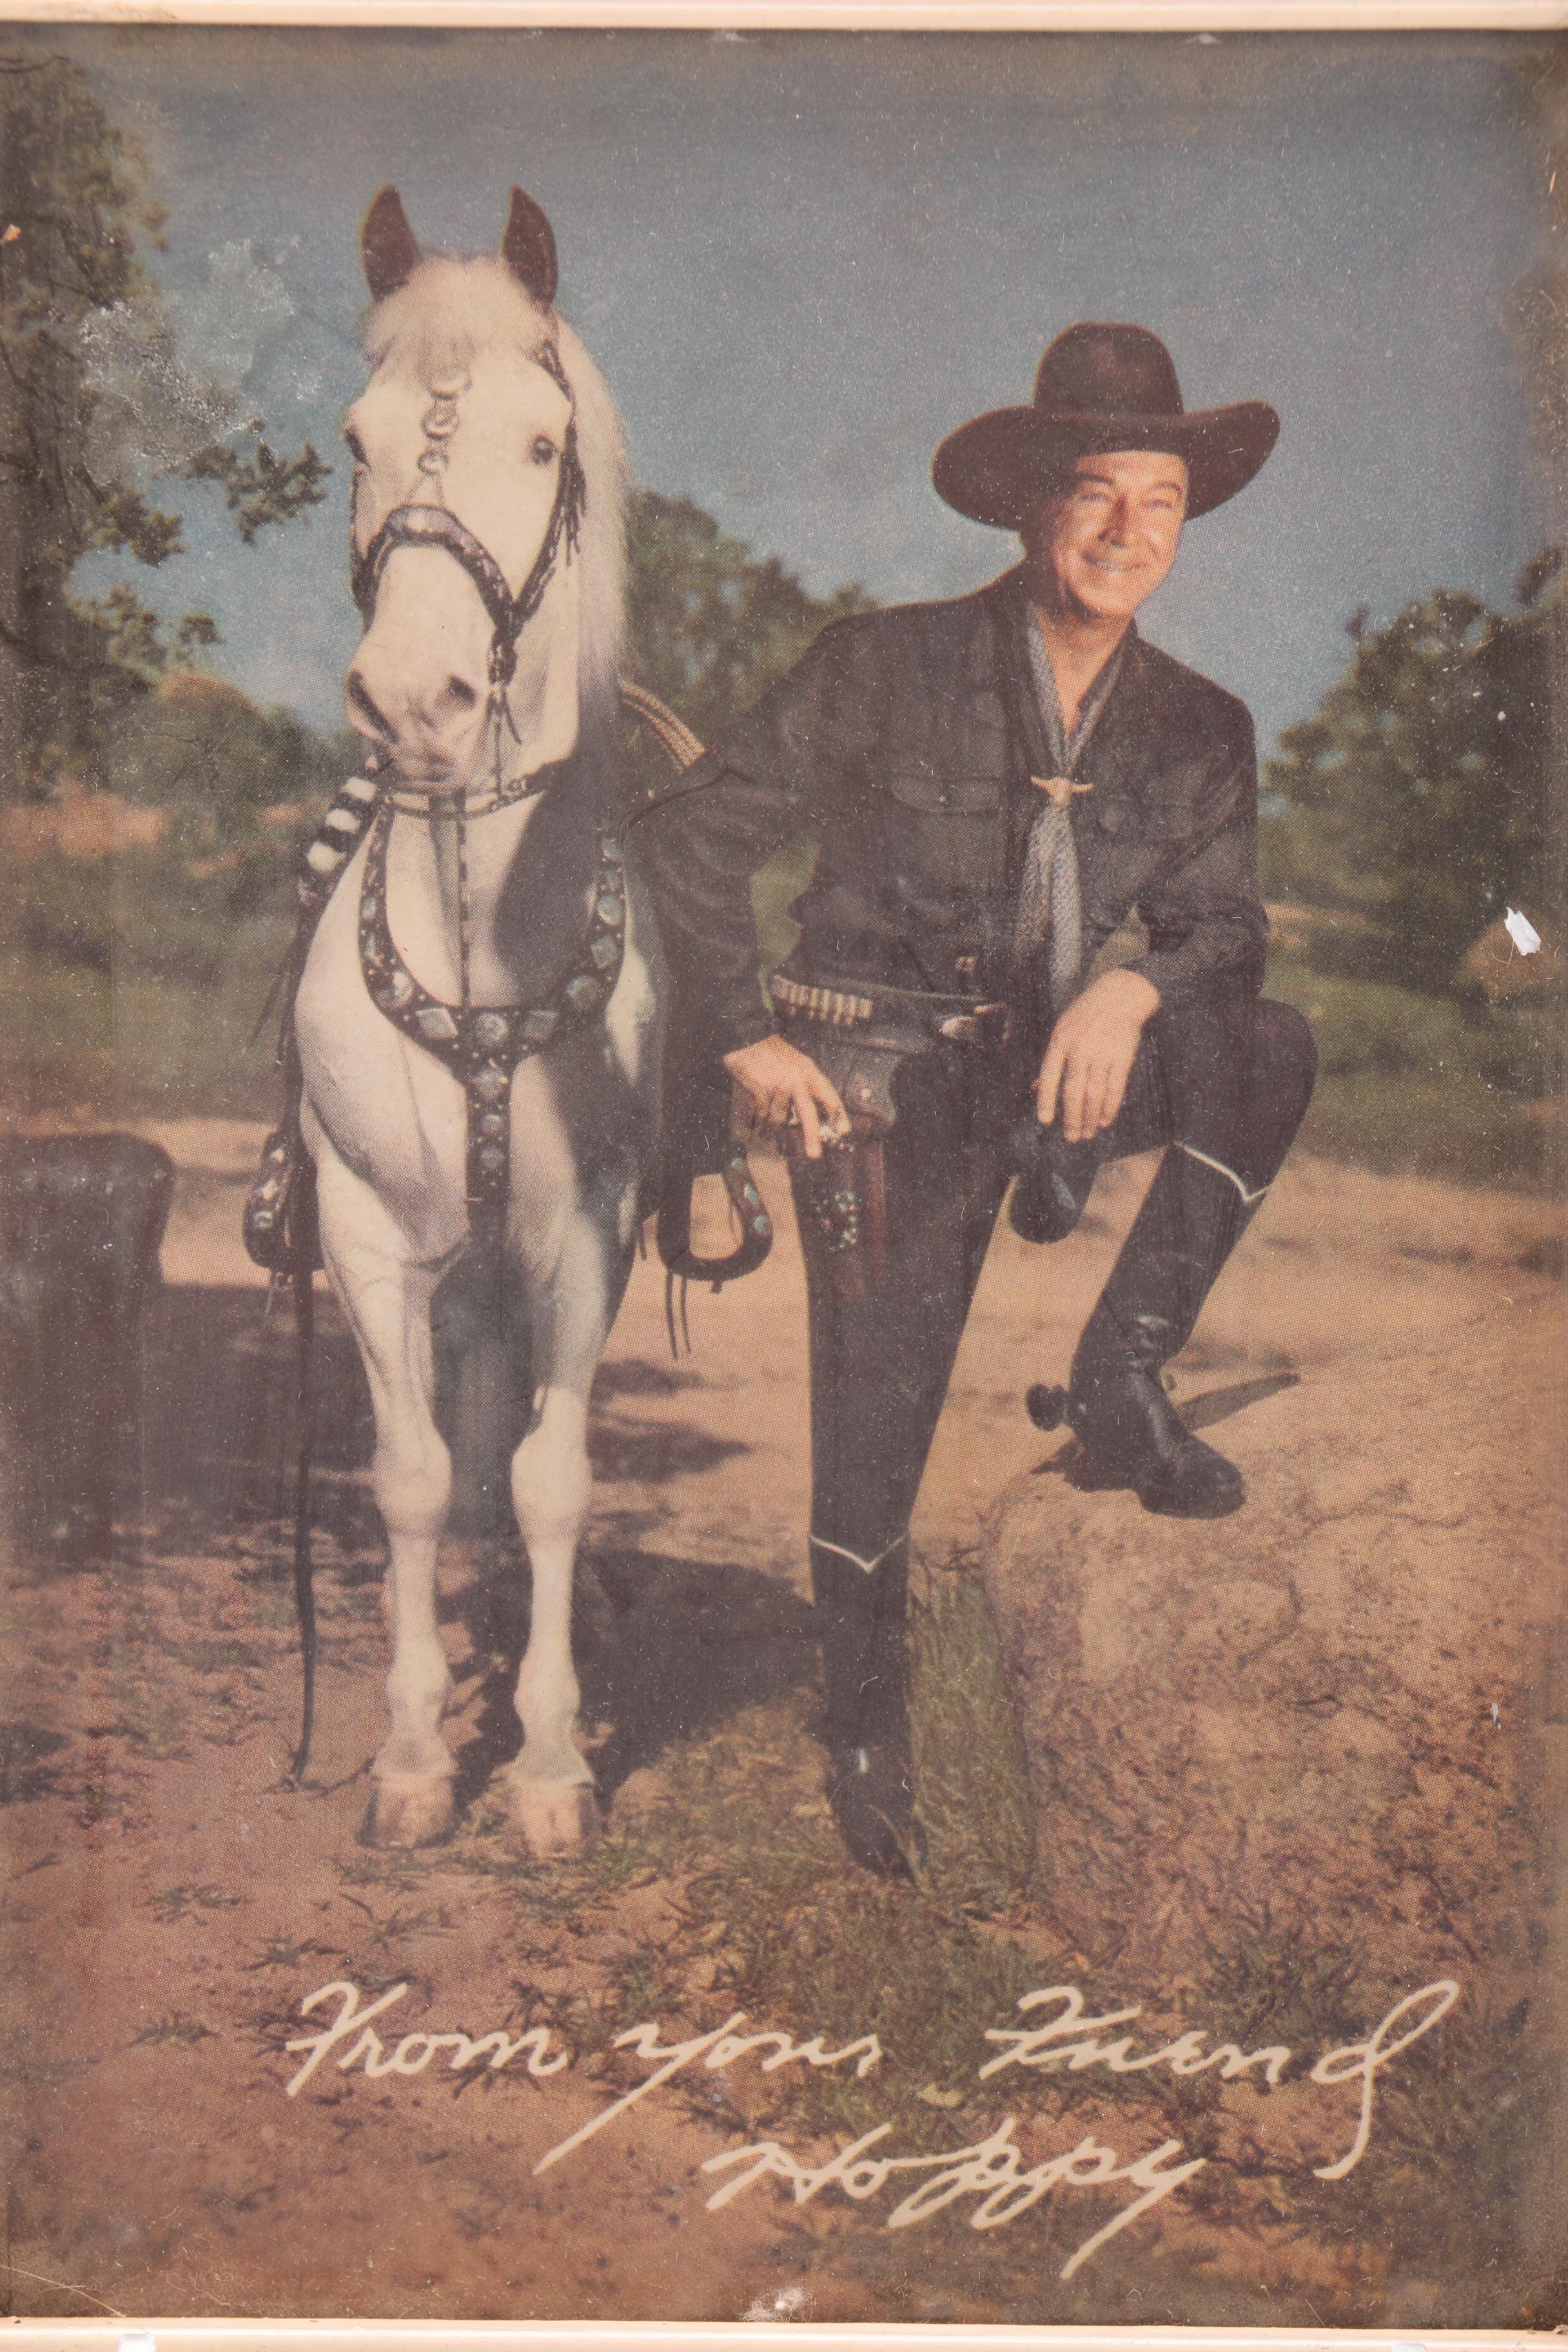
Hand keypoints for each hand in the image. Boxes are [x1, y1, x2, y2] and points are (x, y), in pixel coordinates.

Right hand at [723, 1034, 848, 1159]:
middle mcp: (796, 1078)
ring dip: (771, 1125)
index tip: (844, 1131)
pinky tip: (754, 1111)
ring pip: (779, 1118)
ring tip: (764, 1117)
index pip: (828, 1094)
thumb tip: (808, 1119)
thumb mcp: (797, 1063)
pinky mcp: (761, 1089)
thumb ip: (806, 1085)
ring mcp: (778, 1084)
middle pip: (807, 1112)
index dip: (837, 1113)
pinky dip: (758, 1118)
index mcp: (809, 1070)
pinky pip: (762, 1114)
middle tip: (814, 1156)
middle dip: (811, 1136)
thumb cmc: (773, 1055)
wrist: (748, 1038)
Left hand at [1035, 968, 1159, 1142]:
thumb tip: (1034, 1089)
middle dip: (1071, 1118)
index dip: (1046, 1100)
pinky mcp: (1122, 1057)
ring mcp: (1102, 1053)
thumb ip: (1051, 1060)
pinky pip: (1115, 1088)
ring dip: (1090, 1118)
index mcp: (1061, 1041)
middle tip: (1071, 1138)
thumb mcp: (1061, 1030)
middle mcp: (1080, 1049)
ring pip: (1094, 1093)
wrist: (1119, 996)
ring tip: (1087, 1134)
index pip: (1049, 1076)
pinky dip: (1110, 1107)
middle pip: (1073, 1090)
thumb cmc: (1085, 1015)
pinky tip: (1105, 1120)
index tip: (1045, 1121)